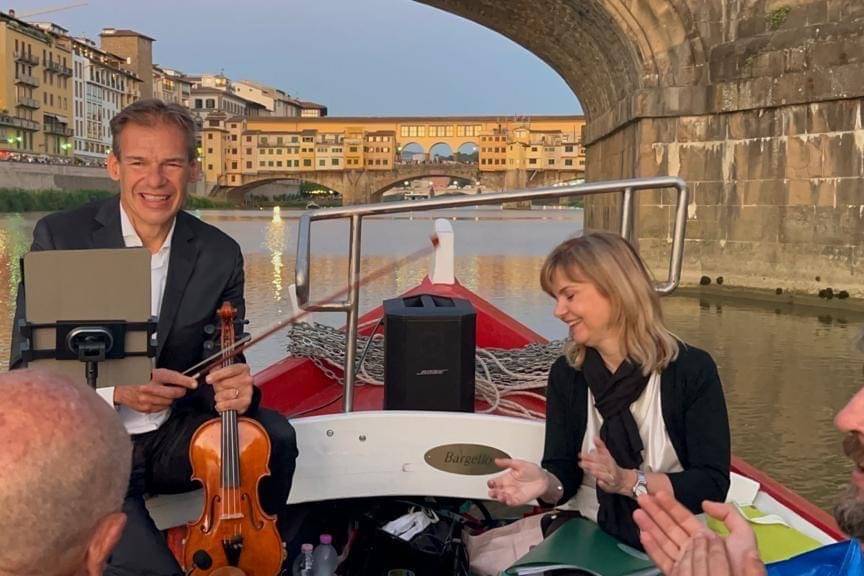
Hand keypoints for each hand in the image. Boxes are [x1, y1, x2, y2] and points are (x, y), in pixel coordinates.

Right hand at [114, 368, 196, 412]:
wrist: (121, 387)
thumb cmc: (137, 377)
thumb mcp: (154, 371)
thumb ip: (169, 376)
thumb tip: (185, 379)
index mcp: (154, 376)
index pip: (174, 378)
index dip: (186, 381)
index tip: (193, 383)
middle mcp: (151, 387)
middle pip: (174, 393)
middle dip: (180, 391)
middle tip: (180, 389)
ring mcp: (147, 399)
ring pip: (169, 402)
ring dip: (170, 398)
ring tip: (164, 393)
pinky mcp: (146, 408)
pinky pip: (161, 408)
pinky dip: (163, 404)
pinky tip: (158, 398)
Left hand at [207, 363, 253, 413]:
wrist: (238, 393)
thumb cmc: (230, 382)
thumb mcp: (222, 372)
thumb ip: (217, 369)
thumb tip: (212, 371)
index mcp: (243, 368)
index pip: (230, 370)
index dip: (218, 375)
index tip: (208, 379)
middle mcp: (247, 379)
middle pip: (225, 383)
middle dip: (218, 387)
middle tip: (219, 388)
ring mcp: (248, 391)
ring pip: (225, 394)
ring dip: (219, 396)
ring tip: (221, 396)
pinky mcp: (246, 402)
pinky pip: (228, 404)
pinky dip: (221, 406)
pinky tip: (221, 404)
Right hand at [487, 458, 548, 506]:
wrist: (544, 480)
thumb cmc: (533, 471)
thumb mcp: (519, 464)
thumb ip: (507, 462)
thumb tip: (496, 460)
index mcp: (506, 478)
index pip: (495, 482)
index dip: (491, 483)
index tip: (490, 483)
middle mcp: (508, 487)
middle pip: (496, 491)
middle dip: (493, 493)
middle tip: (492, 492)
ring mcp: (513, 494)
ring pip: (502, 498)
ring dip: (500, 498)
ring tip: (500, 496)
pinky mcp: (519, 500)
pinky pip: (511, 502)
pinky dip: (508, 502)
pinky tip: (507, 499)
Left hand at [579, 437, 629, 494]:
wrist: (623, 480)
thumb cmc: (613, 467)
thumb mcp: (607, 455)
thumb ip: (600, 446)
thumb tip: (594, 438)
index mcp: (609, 460)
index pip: (600, 457)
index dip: (590, 456)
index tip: (581, 455)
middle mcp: (610, 469)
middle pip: (601, 466)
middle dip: (591, 464)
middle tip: (582, 462)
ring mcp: (611, 478)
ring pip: (605, 475)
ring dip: (598, 473)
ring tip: (591, 470)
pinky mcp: (611, 487)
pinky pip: (608, 486)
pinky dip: (604, 484)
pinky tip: (599, 482)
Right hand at [633, 492, 764, 575]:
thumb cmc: (742, 566)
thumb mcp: (744, 535)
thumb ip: (728, 515)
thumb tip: (705, 503)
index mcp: (705, 538)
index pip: (684, 518)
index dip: (671, 505)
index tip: (658, 494)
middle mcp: (692, 548)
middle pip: (669, 527)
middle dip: (655, 512)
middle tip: (641, 498)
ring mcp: (684, 563)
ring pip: (662, 541)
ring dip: (649, 526)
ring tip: (637, 513)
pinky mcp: (678, 575)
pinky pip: (662, 560)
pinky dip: (652, 548)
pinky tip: (643, 536)